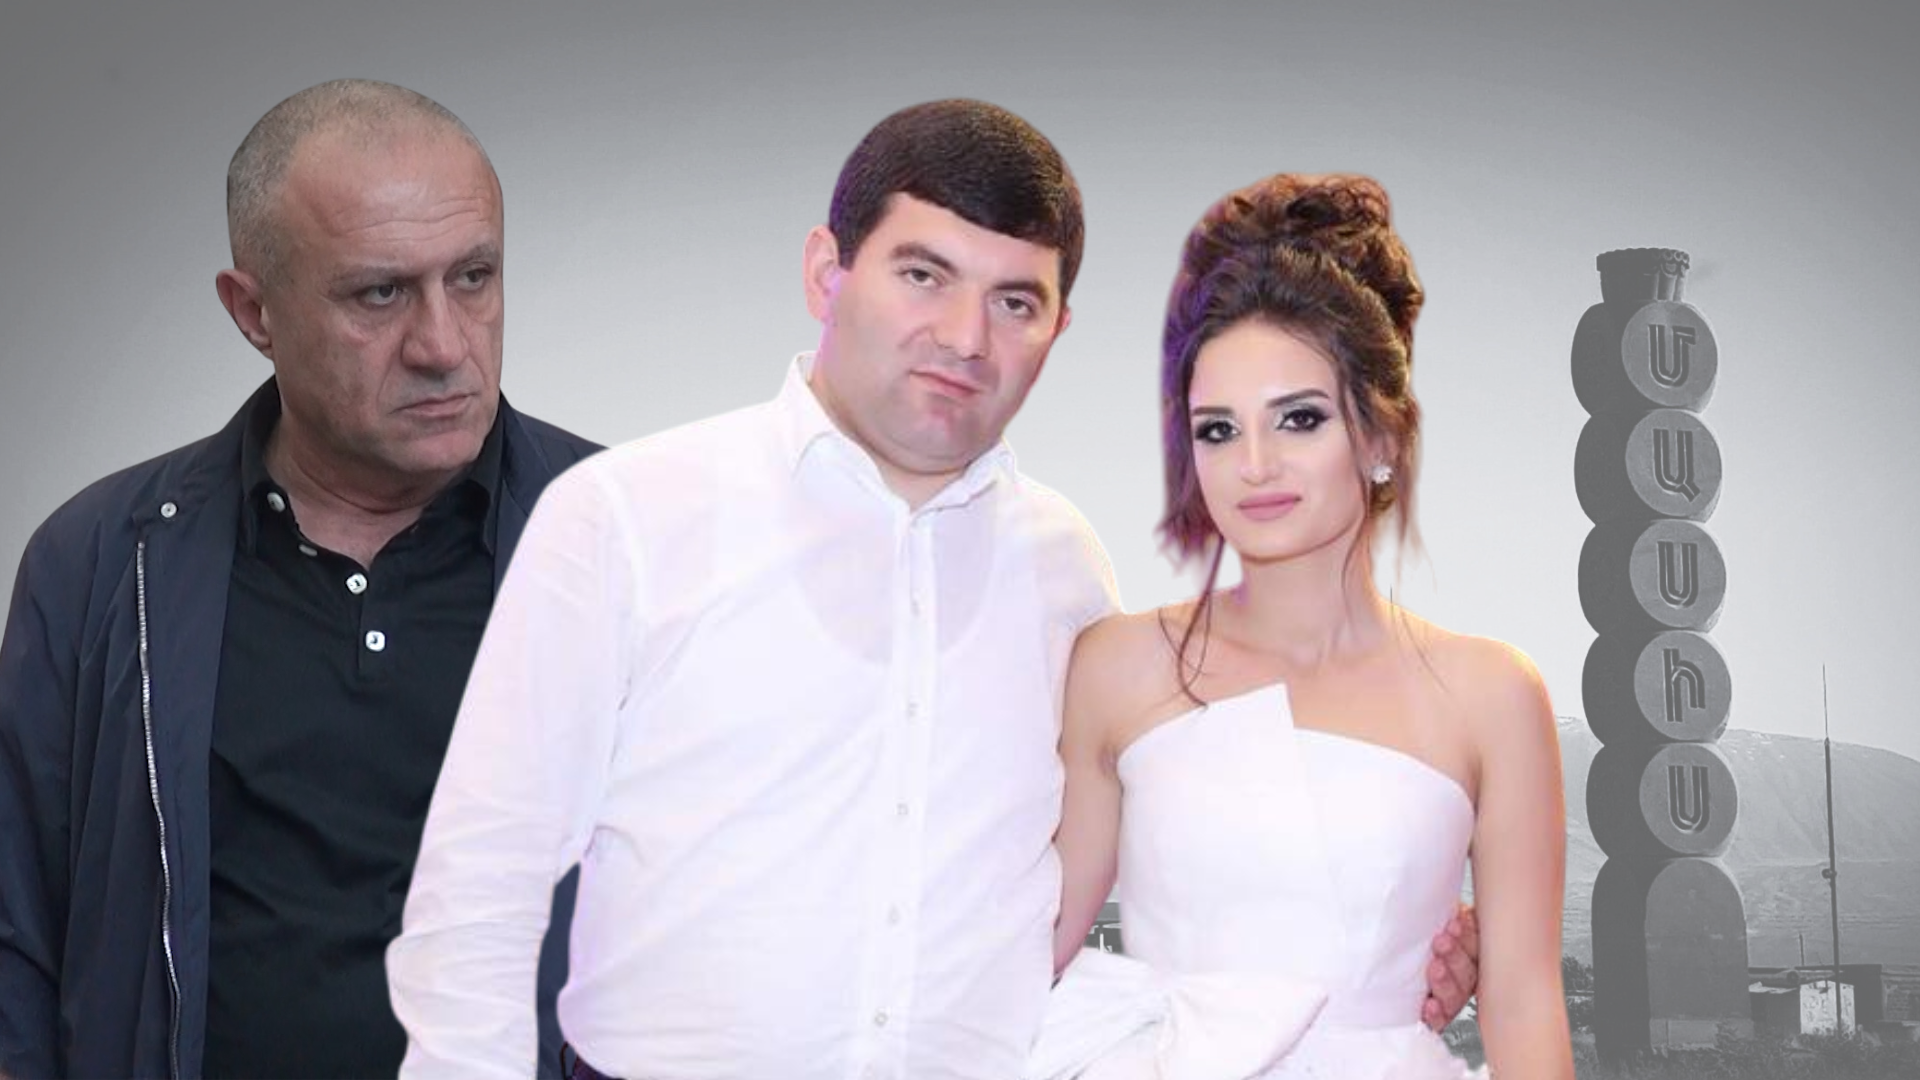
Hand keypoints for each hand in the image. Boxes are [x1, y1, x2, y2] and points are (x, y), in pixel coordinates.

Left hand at [1421, 903, 1478, 1032]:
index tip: (1455, 922)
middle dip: (1456, 956)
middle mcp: (1463, 976)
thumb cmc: (1415, 930)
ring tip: (1435, 969)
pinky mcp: (1433, 1015)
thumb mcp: (1430, 914)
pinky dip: (1436, 1014)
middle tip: (1441, 942)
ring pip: (1457, 995)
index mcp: (1469, 950)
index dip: (1469, 937)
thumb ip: (1443, 908)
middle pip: (1469, 972)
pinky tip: (1429, 1005)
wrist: (1382, 954)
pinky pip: (1439, 1020)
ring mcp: (1450, 997)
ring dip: (1446, 982)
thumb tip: (1451, 899)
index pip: (1477, 947)